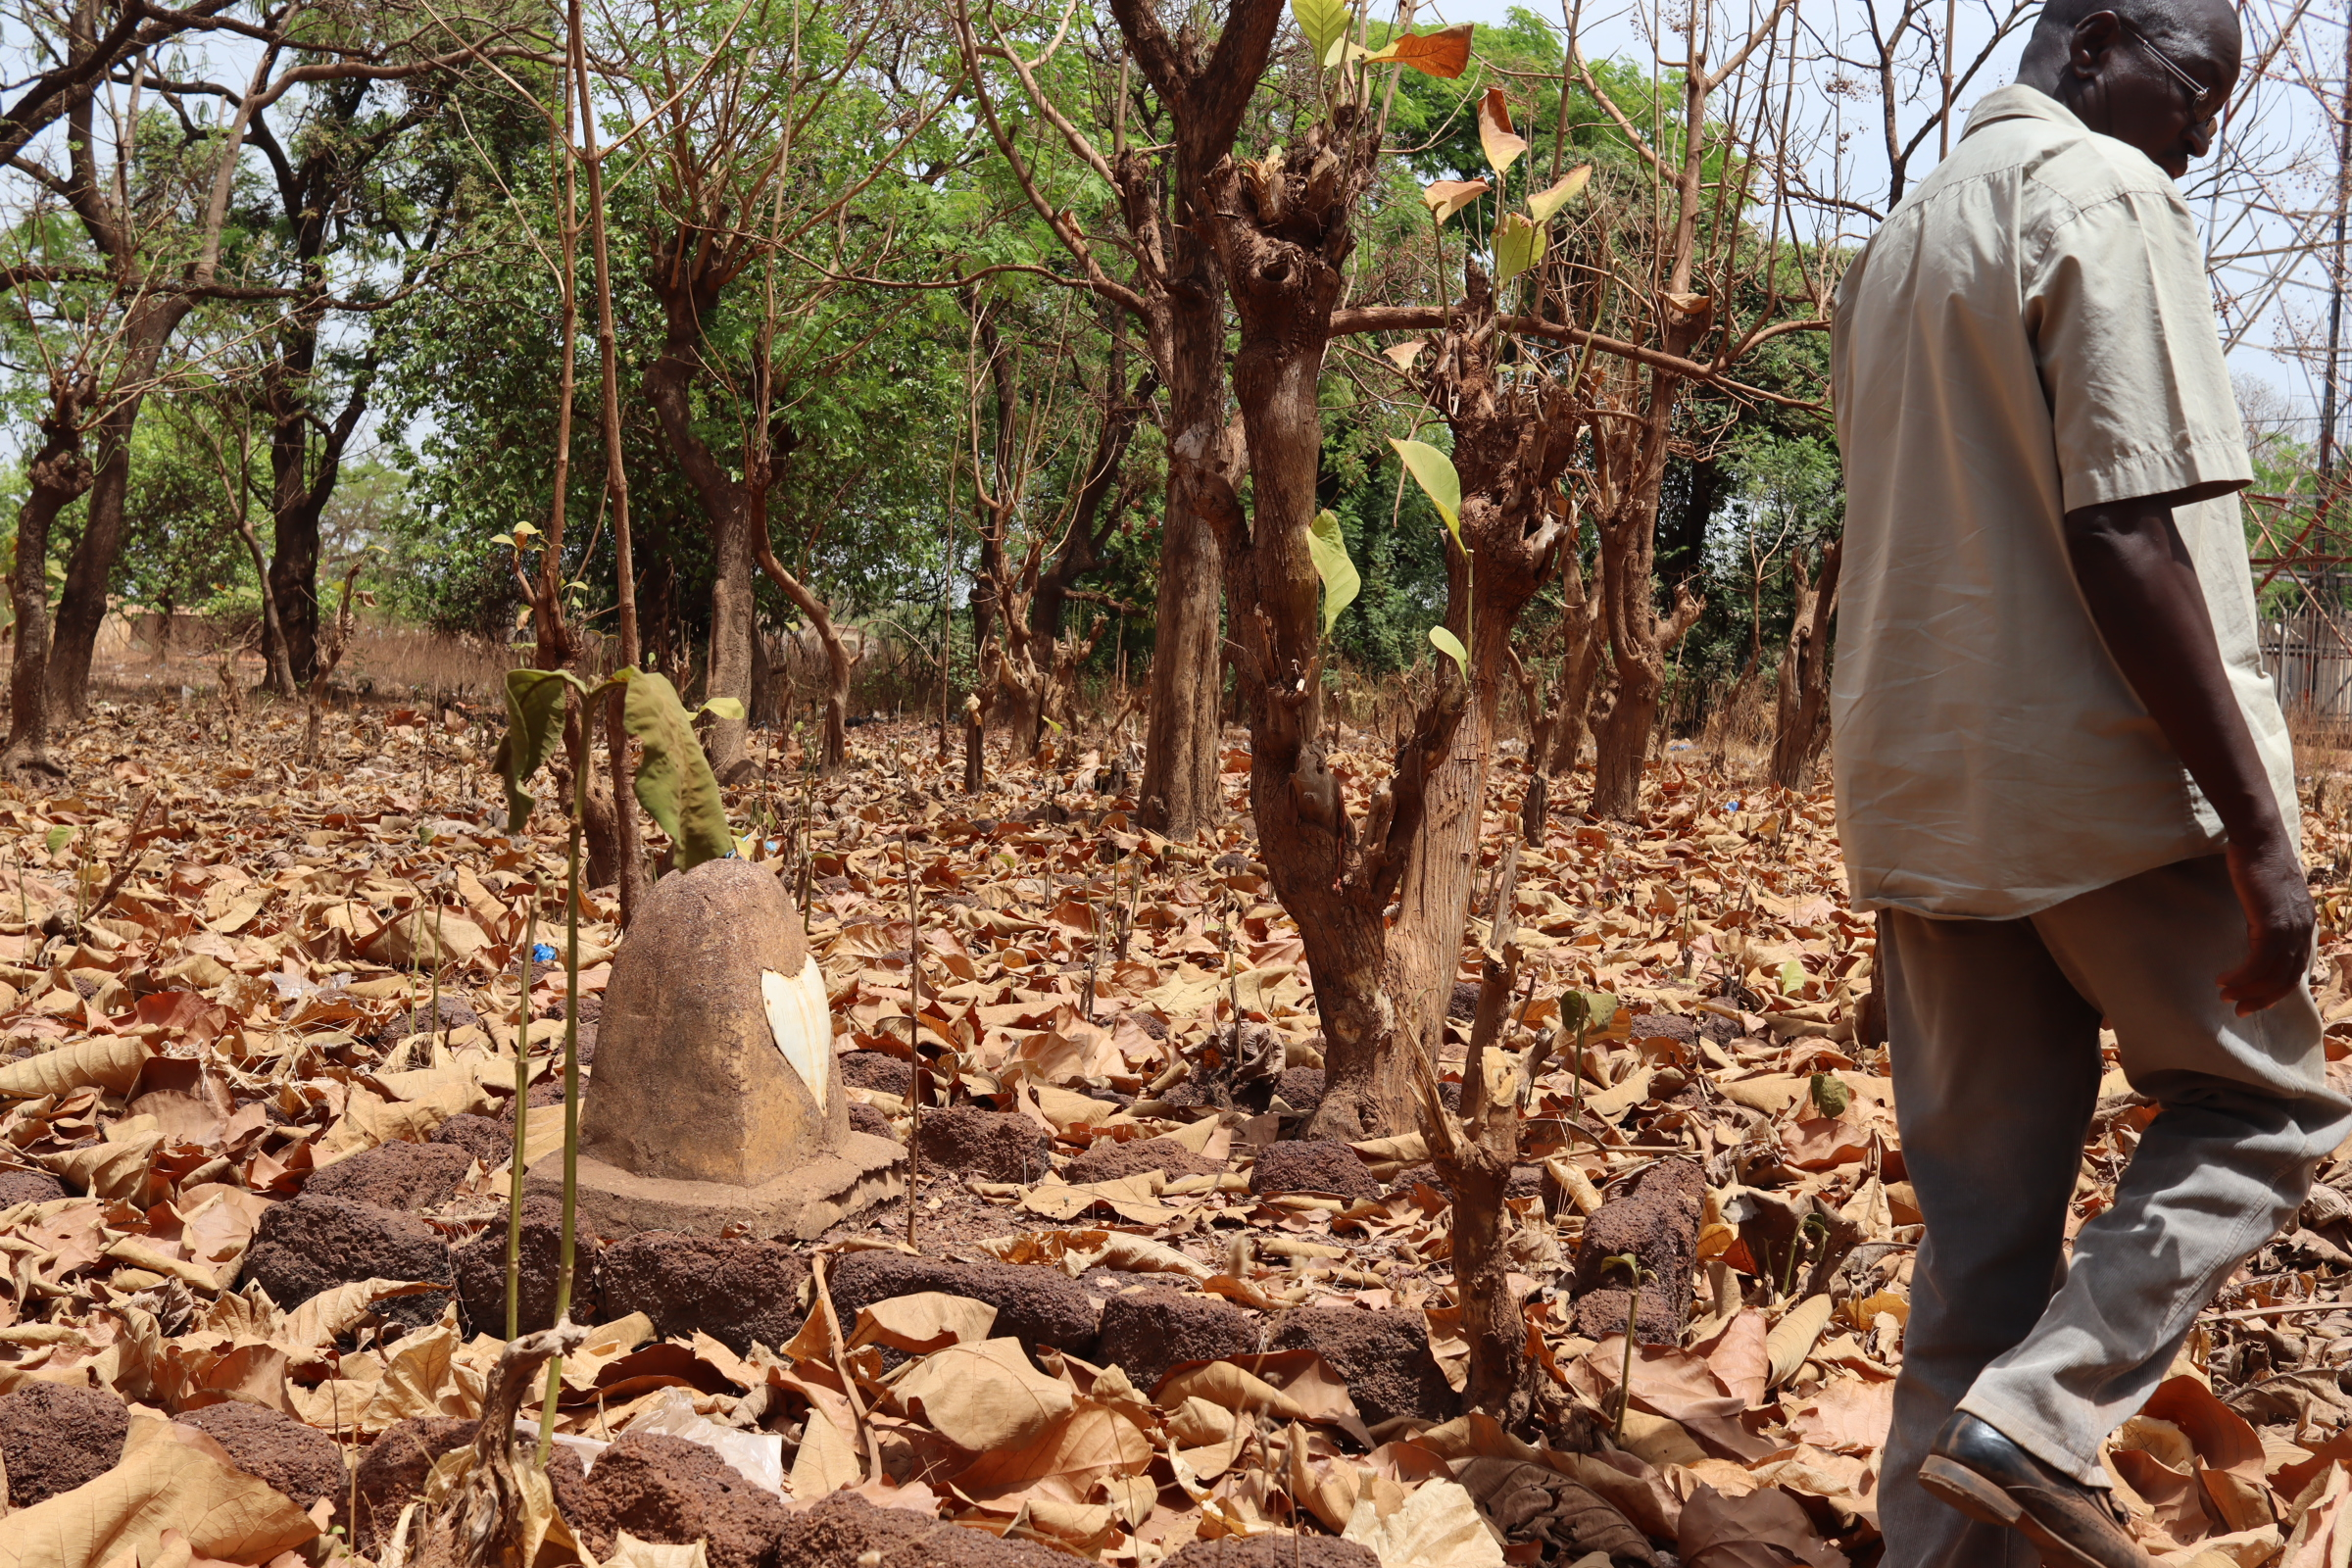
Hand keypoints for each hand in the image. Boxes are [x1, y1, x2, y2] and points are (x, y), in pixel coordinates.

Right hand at [2219, 835, 2313, 1015]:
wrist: (2260, 841)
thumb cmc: (2258, 863)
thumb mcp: (2269, 898)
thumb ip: (2269, 919)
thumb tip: (2257, 935)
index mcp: (2303, 926)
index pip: (2294, 971)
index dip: (2273, 991)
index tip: (2251, 1000)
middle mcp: (2302, 931)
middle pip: (2286, 979)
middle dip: (2261, 998)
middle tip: (2238, 1009)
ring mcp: (2290, 929)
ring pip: (2272, 975)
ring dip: (2247, 990)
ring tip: (2225, 995)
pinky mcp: (2272, 925)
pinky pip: (2258, 963)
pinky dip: (2240, 976)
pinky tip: (2223, 978)